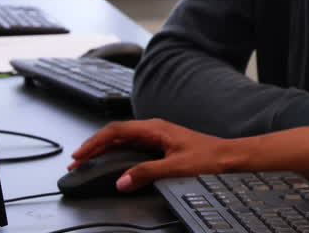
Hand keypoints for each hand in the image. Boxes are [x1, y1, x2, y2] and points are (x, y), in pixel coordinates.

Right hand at [70, 118, 240, 191]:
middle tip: (77, 160)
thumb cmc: (210, 157)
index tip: (80, 154)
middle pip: (116, 133)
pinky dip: (118, 153)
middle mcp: (155, 129)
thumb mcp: (176, 167)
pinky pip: (133, 146)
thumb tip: (122, 180)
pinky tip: (113, 162)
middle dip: (94, 146)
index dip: (94, 142)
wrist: (230, 156)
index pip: (116, 130)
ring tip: (88, 161)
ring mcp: (158, 136)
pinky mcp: (162, 145)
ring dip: (104, 149)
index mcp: (155, 128)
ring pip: (123, 139)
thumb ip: (147, 173)